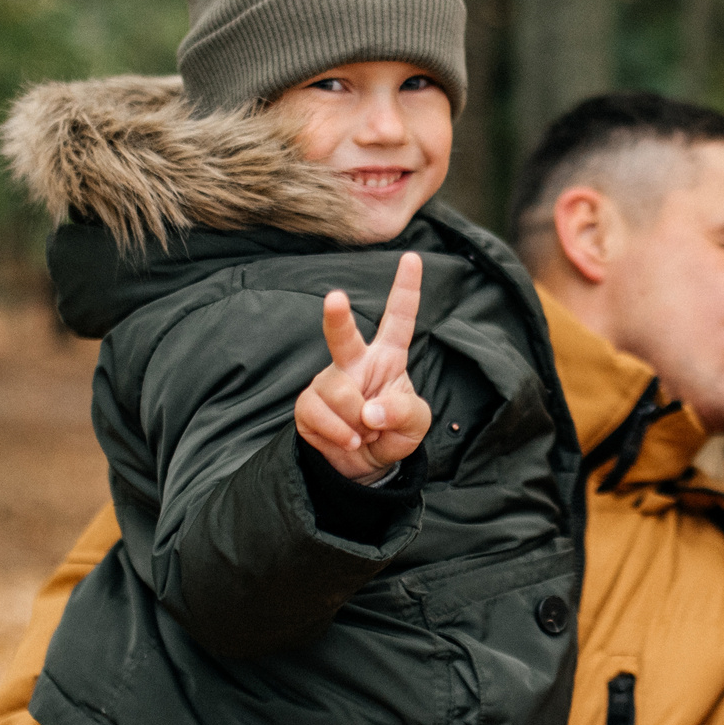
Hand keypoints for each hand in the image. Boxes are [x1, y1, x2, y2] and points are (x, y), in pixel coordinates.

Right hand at [296, 252, 431, 480]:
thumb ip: (403, 412)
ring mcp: (328, 381)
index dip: (406, 290)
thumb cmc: (392, 433)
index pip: (399, 319)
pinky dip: (340, 434)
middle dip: (337, 317)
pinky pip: (320, 415)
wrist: (364, 465)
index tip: (412, 259)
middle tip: (335, 298)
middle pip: (343, 335)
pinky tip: (348, 441)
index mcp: (387, 356)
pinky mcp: (308, 405)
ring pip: (339, 392)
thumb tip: (370, 411)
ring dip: (357, 421)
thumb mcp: (416, 424)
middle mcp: (355, 362)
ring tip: (364, 432)